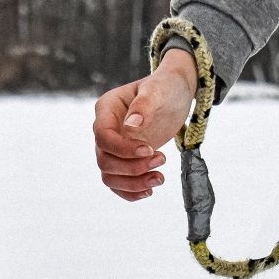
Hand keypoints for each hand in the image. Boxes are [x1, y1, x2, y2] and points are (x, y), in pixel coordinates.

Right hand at [93, 49, 197, 201]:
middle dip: (132, 168)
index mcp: (107, 109)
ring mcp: (113, 147)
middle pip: (105, 161)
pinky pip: (118, 183)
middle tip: (161, 159)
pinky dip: (131, 192)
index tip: (149, 150)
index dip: (123, 149)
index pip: (103, 137)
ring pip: (110, 176)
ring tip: (160, 178)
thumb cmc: (166, 86)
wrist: (175, 93)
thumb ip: (143, 105)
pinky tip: (149, 190)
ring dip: (133, 183)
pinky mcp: (124, 159)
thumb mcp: (158, 90)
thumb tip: (130, 126)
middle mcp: (105, 130)